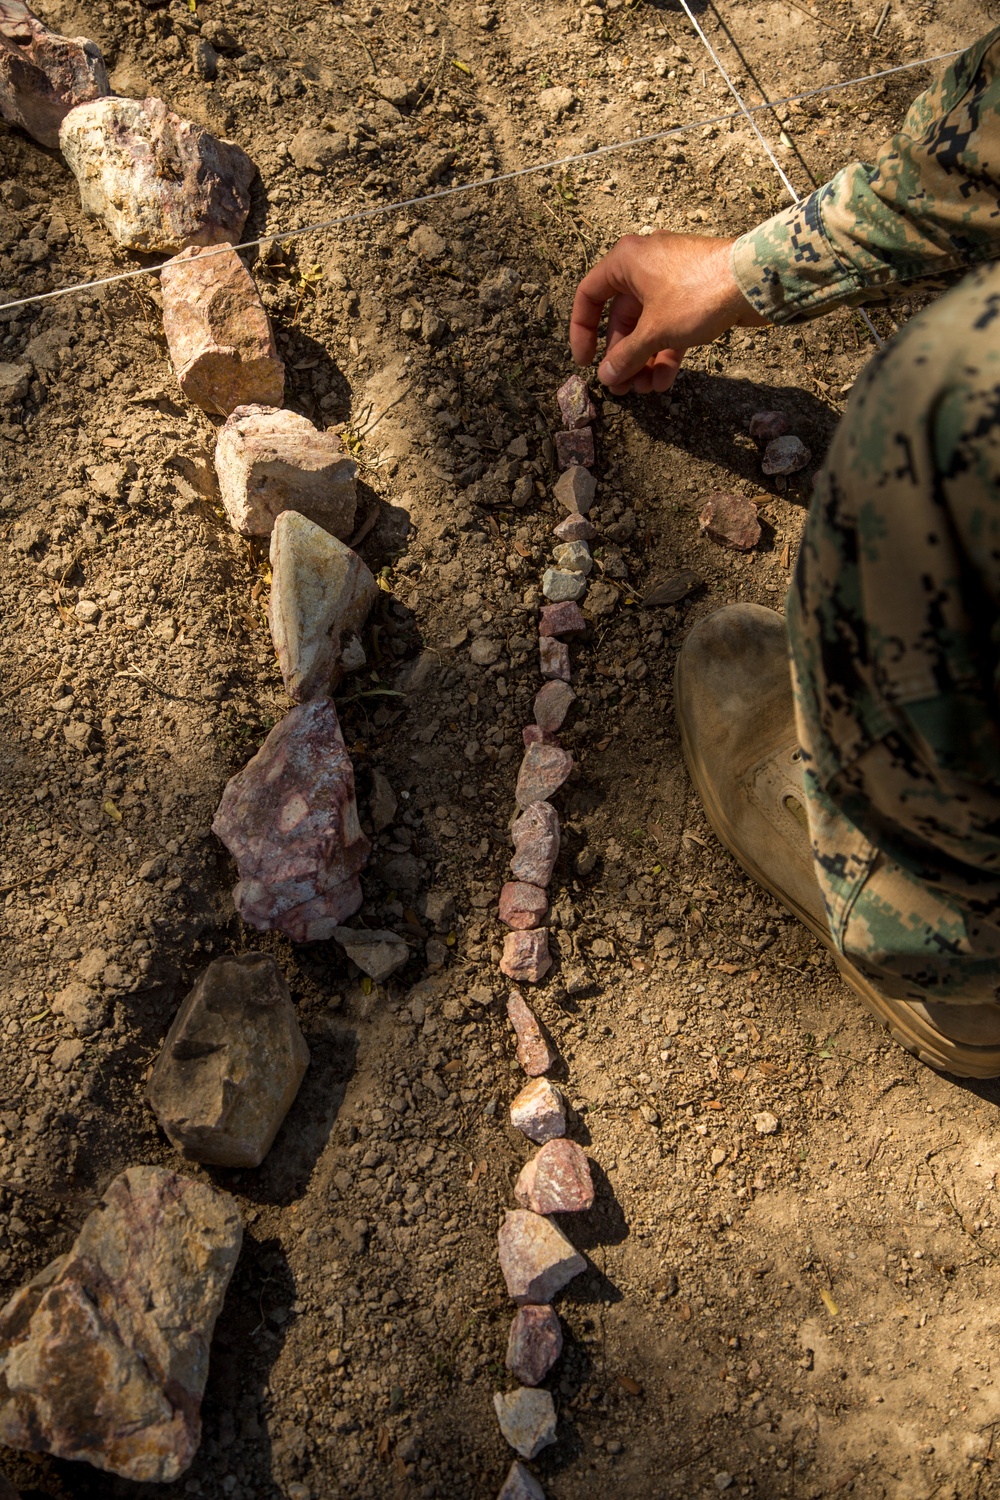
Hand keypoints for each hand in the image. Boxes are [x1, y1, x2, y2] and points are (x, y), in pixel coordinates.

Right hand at [569, 230, 768, 394]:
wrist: (755, 280)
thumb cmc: (697, 294)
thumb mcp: (655, 330)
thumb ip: (626, 356)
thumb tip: (606, 376)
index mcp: (626, 261)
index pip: (589, 295)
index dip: (582, 331)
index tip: (586, 361)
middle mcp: (645, 267)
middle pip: (622, 318)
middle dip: (623, 356)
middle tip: (622, 387)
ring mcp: (671, 281)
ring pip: (648, 325)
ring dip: (644, 359)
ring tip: (646, 390)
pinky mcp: (694, 295)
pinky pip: (671, 325)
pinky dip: (666, 351)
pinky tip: (664, 381)